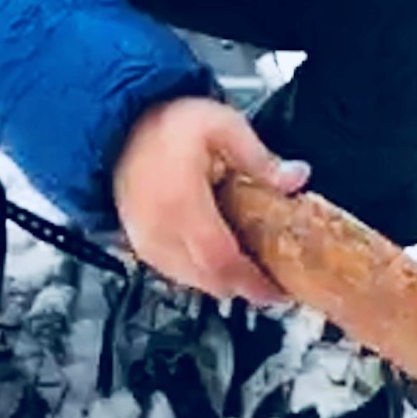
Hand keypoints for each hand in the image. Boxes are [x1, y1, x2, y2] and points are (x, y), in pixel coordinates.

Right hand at [111, 95, 303, 307]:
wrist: (121, 125)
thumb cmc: (167, 125)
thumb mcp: (222, 126)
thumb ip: (260, 157)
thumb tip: (295, 177)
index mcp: (182, 202)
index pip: (221, 259)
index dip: (252, 283)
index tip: (277, 292)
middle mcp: (159, 227)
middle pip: (207, 279)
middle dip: (242, 288)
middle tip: (271, 284)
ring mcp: (145, 238)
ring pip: (189, 280)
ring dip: (220, 282)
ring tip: (248, 271)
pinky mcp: (138, 241)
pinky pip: (171, 271)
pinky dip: (197, 273)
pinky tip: (215, 260)